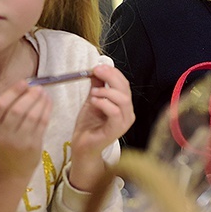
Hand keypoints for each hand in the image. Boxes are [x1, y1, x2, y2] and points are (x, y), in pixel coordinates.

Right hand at [0, 80, 52, 178]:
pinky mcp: (33, 145)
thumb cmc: (7, 143)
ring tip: (45, 93)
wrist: (11, 169)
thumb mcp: (0, 128)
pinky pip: (42, 123)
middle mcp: (3, 134)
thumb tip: (27, 85)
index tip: (24, 82)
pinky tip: (49, 103)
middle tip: (38, 87)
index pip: (0, 105)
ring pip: (32, 116)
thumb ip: (9, 109)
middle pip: (18, 109)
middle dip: (30, 95)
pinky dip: (47, 110)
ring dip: (41, 101)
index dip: (13, 91)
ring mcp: (19, 141)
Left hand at [68, 64, 134, 189]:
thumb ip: (97, 85)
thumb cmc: (89, 125)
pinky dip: (104, 103)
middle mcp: (128, 112)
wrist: (82, 144)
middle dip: (111, 77)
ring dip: (106, 92)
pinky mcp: (117, 130)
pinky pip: (115, 112)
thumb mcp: (92, 99)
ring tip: (93, 93)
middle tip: (97, 71)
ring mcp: (124, 122)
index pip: (124, 83)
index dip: (112, 73)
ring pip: (123, 99)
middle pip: (125, 89)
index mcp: (124, 104)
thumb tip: (98, 69)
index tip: (98, 66)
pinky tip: (94, 101)